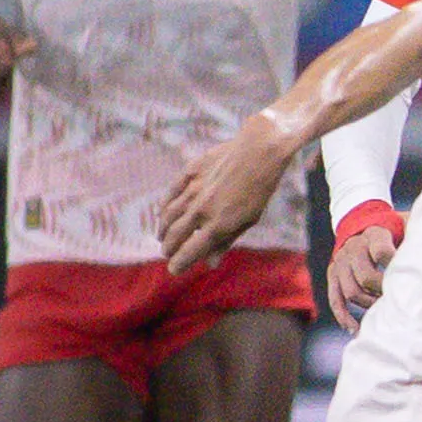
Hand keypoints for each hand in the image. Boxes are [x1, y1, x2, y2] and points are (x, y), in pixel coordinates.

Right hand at [160, 117, 295, 273]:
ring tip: (162, 237)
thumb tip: (210, 264)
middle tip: (166, 253)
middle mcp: (201, 210)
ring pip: (168, 216)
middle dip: (168, 248)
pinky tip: (163, 213)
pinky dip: (164, 207)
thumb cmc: (259, 189)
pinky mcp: (189, 173)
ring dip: (163, 230)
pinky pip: (170, 194)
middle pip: (174, 236)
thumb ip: (226, 241)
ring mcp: (192, 191)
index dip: (179, 264)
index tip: (174, 270)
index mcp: (218, 225)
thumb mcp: (248, 219)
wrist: (259, 151)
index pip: (189, 252)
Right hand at [328, 224, 399, 329]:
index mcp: (374, 235)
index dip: (394, 267)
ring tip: (383, 311)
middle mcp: (354, 247)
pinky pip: (335, 299)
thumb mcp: (407, 227)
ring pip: (351, 292)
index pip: (381, 252)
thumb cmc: (394, 232)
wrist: (362, 226)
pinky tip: (354, 329)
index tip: (407, 276)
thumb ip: (417, 238)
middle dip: (383, 292)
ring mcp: (341, 262)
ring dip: (369, 305)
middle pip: (365, 277)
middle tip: (397, 299)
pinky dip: (343, 316)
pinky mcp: (333, 275)